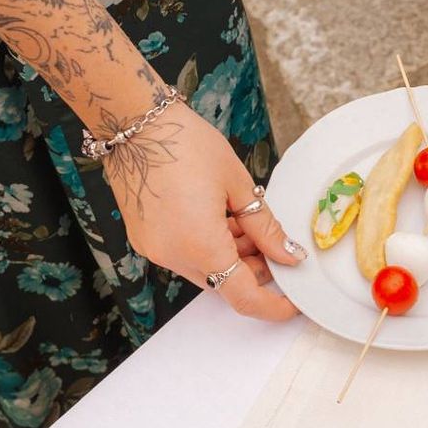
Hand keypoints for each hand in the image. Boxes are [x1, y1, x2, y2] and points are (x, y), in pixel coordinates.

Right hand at [104, 99, 302, 321]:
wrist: (134, 122)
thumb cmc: (186, 144)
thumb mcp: (238, 185)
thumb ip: (265, 227)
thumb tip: (288, 255)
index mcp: (201, 247)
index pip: (244, 298)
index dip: (273, 305)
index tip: (293, 301)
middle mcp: (173, 256)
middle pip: (224, 283)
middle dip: (253, 270)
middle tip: (273, 243)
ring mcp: (154, 249)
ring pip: (204, 270)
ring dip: (230, 256)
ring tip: (244, 219)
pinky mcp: (145, 238)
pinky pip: (183, 255)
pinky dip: (206, 246)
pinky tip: (218, 216)